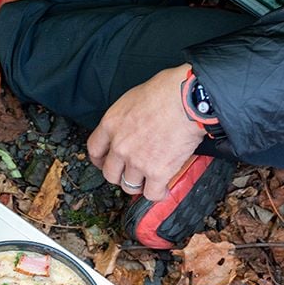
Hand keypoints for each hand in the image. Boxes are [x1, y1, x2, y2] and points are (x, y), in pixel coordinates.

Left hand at [87, 64, 206, 201]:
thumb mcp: (134, 98)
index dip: (100, 160)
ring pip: (130, 186)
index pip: (94, 150)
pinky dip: (158, 194)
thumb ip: (127, 118)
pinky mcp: (157, 172)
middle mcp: (120, 146)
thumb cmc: (168, 90)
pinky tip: (164, 189)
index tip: (106, 162)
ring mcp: (137, 162)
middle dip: (120, 175)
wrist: (189, 100)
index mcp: (111, 124)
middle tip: (131, 173)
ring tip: (150, 179)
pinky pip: (152, 193)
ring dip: (140, 184)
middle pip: (110, 174)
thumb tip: (134, 125)